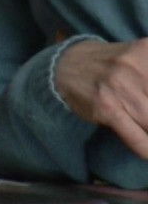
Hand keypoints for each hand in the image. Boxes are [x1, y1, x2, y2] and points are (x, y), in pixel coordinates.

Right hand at [55, 38, 147, 157]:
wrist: (65, 65)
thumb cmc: (110, 63)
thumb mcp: (139, 56)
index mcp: (147, 52)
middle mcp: (136, 67)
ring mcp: (120, 87)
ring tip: (147, 131)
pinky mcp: (107, 107)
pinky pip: (137, 138)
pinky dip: (146, 148)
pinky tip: (147, 151)